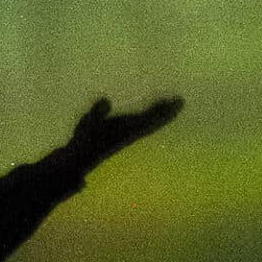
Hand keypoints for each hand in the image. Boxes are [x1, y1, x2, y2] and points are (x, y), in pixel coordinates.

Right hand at [63, 95, 184, 172]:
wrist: (81, 160)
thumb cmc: (85, 141)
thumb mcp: (88, 125)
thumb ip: (97, 113)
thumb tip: (106, 100)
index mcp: (127, 129)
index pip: (150, 118)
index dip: (163, 110)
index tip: (177, 102)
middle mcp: (132, 132)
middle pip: (155, 122)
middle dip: (167, 112)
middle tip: (180, 101)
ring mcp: (129, 134)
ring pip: (150, 124)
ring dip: (160, 115)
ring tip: (170, 105)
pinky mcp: (124, 135)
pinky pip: (143, 125)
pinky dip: (151, 118)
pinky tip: (150, 114)